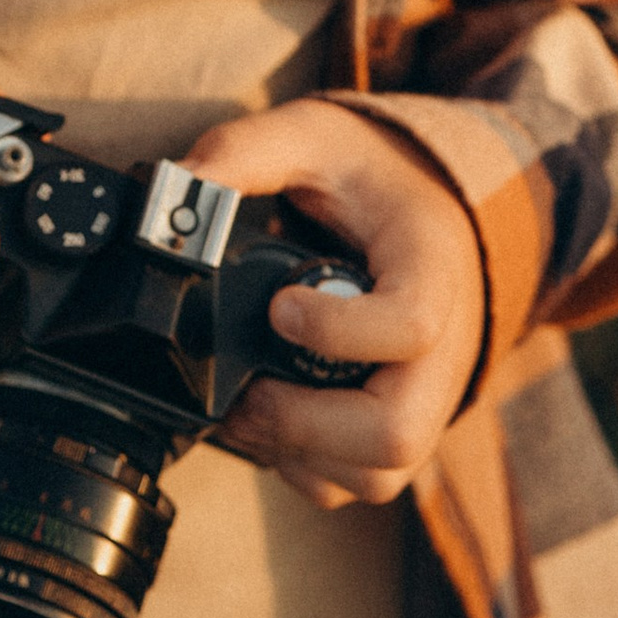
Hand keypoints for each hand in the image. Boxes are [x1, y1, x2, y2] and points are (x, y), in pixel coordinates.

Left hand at [183, 102, 483, 507]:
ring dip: (300, 452)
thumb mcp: (315, 135)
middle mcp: (445, 347)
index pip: (411, 324)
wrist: (429, 207)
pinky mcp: (402, 427)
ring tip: (247, 403)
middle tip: (247, 389)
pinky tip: (268, 416)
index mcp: (433, 267)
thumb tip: (172, 194)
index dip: (338, 331)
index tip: (279, 307)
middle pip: (397, 431)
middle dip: (304, 424)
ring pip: (379, 474)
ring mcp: (426, 397)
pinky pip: (360, 482)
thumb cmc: (372, 175)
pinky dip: (305, 467)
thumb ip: (246, 153)